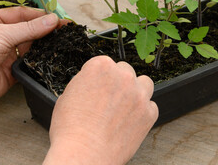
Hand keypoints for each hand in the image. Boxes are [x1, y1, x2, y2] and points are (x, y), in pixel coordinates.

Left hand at [0, 6, 63, 144]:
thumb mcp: (1, 34)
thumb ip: (29, 28)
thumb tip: (53, 20)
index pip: (21, 14)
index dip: (39, 15)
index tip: (57, 17)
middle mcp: (1, 37)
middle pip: (28, 30)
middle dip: (45, 29)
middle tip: (66, 29)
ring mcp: (7, 55)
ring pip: (31, 47)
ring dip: (45, 44)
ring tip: (64, 41)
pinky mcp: (12, 72)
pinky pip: (29, 64)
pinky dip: (40, 61)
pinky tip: (53, 57)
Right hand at [44, 56, 158, 164]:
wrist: (83, 155)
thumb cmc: (71, 130)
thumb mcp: (66, 97)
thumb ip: (83, 85)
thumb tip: (90, 86)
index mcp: (100, 66)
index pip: (104, 64)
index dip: (98, 78)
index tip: (96, 88)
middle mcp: (122, 76)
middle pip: (125, 71)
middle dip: (118, 83)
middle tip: (108, 99)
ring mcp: (138, 94)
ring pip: (144, 83)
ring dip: (136, 91)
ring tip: (125, 105)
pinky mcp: (149, 113)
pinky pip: (151, 106)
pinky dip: (143, 112)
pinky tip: (130, 121)